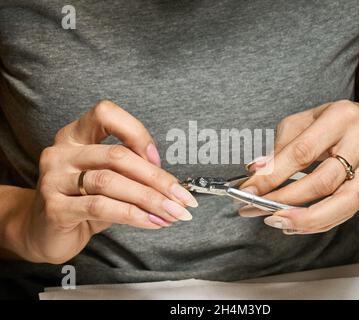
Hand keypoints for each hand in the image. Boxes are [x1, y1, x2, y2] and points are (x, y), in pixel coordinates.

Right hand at [24, 100, 197, 263]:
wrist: (45, 232)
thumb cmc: (83, 201)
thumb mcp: (109, 180)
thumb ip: (132, 172)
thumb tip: (172, 183)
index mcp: (75, 136)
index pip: (106, 114)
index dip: (136, 132)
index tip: (158, 159)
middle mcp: (61, 152)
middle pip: (117, 155)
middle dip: (156, 178)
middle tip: (182, 197)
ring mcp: (54, 179)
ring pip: (111, 181)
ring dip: (150, 199)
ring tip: (173, 213)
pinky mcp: (55, 208)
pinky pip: (102, 207)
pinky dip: (134, 215)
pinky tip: (153, 222)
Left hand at [240, 100, 358, 234]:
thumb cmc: (340, 123)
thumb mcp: (308, 120)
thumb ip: (282, 144)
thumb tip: (256, 170)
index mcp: (342, 117)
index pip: (302, 152)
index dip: (273, 174)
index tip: (249, 188)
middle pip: (322, 181)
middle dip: (285, 199)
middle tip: (256, 207)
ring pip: (341, 204)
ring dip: (305, 219)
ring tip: (276, 221)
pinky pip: (346, 213)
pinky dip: (318, 223)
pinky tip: (295, 224)